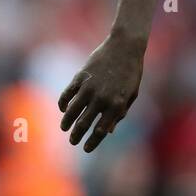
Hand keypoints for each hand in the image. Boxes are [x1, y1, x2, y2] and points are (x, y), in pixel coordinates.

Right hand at [58, 33, 143, 152]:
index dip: (92, 142)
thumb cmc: (131, 72)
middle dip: (77, 136)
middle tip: (72, 141)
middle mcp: (102, 99)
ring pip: (72, 111)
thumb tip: (108, 131)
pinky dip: (63, 104)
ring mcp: (90, 87)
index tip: (86, 148)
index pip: (101, 131)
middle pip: (84, 124)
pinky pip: (67, 94)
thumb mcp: (131, 94)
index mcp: (117, 105)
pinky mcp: (81, 77)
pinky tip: (63, 109)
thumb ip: (120, 113)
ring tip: (64, 128)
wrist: (125, 47)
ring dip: (67, 123)